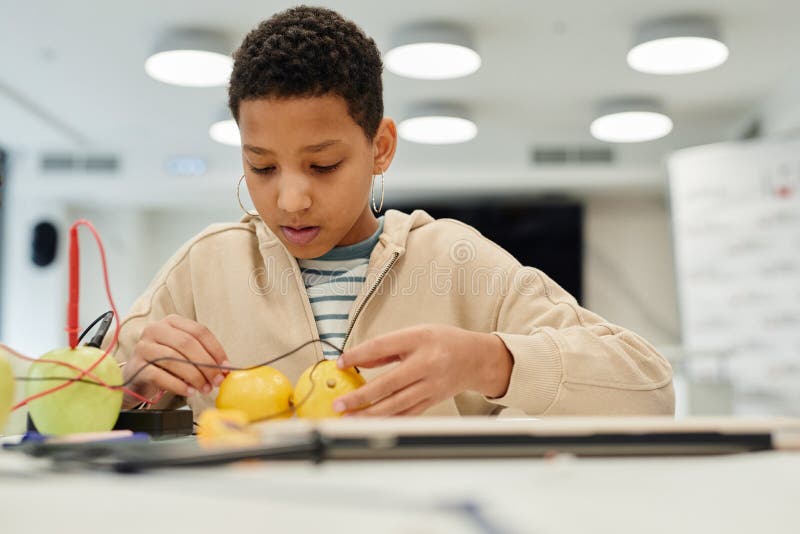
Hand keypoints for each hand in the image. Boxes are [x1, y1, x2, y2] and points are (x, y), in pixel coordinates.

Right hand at [123, 314, 228, 407]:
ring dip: (194, 376)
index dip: (215, 349)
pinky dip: (178, 385)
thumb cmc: (166, 364)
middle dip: (206, 364)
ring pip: (174, 359)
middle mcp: (155, 329)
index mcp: (172, 321)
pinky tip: (189, 391)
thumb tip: (225, 369)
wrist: (138, 378)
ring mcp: (143, 346)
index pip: (199, 331)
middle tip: (217, 380)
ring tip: (205, 388)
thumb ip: (203, 356)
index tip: (226, 366)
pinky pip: (160, 376)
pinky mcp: (136, 366)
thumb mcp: (185, 354)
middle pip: (187, 343)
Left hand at [333, 324, 512, 415]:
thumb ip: (387, 347)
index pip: (382, 347)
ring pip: (398, 404)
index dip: (359, 355)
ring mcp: (431, 386)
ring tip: (350, 418)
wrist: (476, 358)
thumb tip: (359, 360)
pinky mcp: (432, 401)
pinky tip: (373, 424)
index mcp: (420, 340)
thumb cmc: (445, 342)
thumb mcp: (416, 333)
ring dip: (371, 414)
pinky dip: (389, 420)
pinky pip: (408, 413)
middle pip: (390, 383)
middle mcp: (427, 364)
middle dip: (362, 396)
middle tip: (340, 403)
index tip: (341, 363)